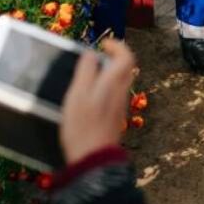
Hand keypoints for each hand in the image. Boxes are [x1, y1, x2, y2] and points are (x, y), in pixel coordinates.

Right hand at [60, 38, 138, 165]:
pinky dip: (106, 85)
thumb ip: (85, 72)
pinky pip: (115, 93)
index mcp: (113, 83)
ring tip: (90, 73)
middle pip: (126, 68)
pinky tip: (90, 94)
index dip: (117, 46)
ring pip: (121, 81)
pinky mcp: (115, 117)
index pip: (127, 57)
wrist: (93, 158)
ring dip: (109, 71)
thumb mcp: (77, 95)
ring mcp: (120, 105)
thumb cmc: (82, 126)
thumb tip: (90, 53)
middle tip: (97, 55)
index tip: (103, 44)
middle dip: (114, 57)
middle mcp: (121, 92)